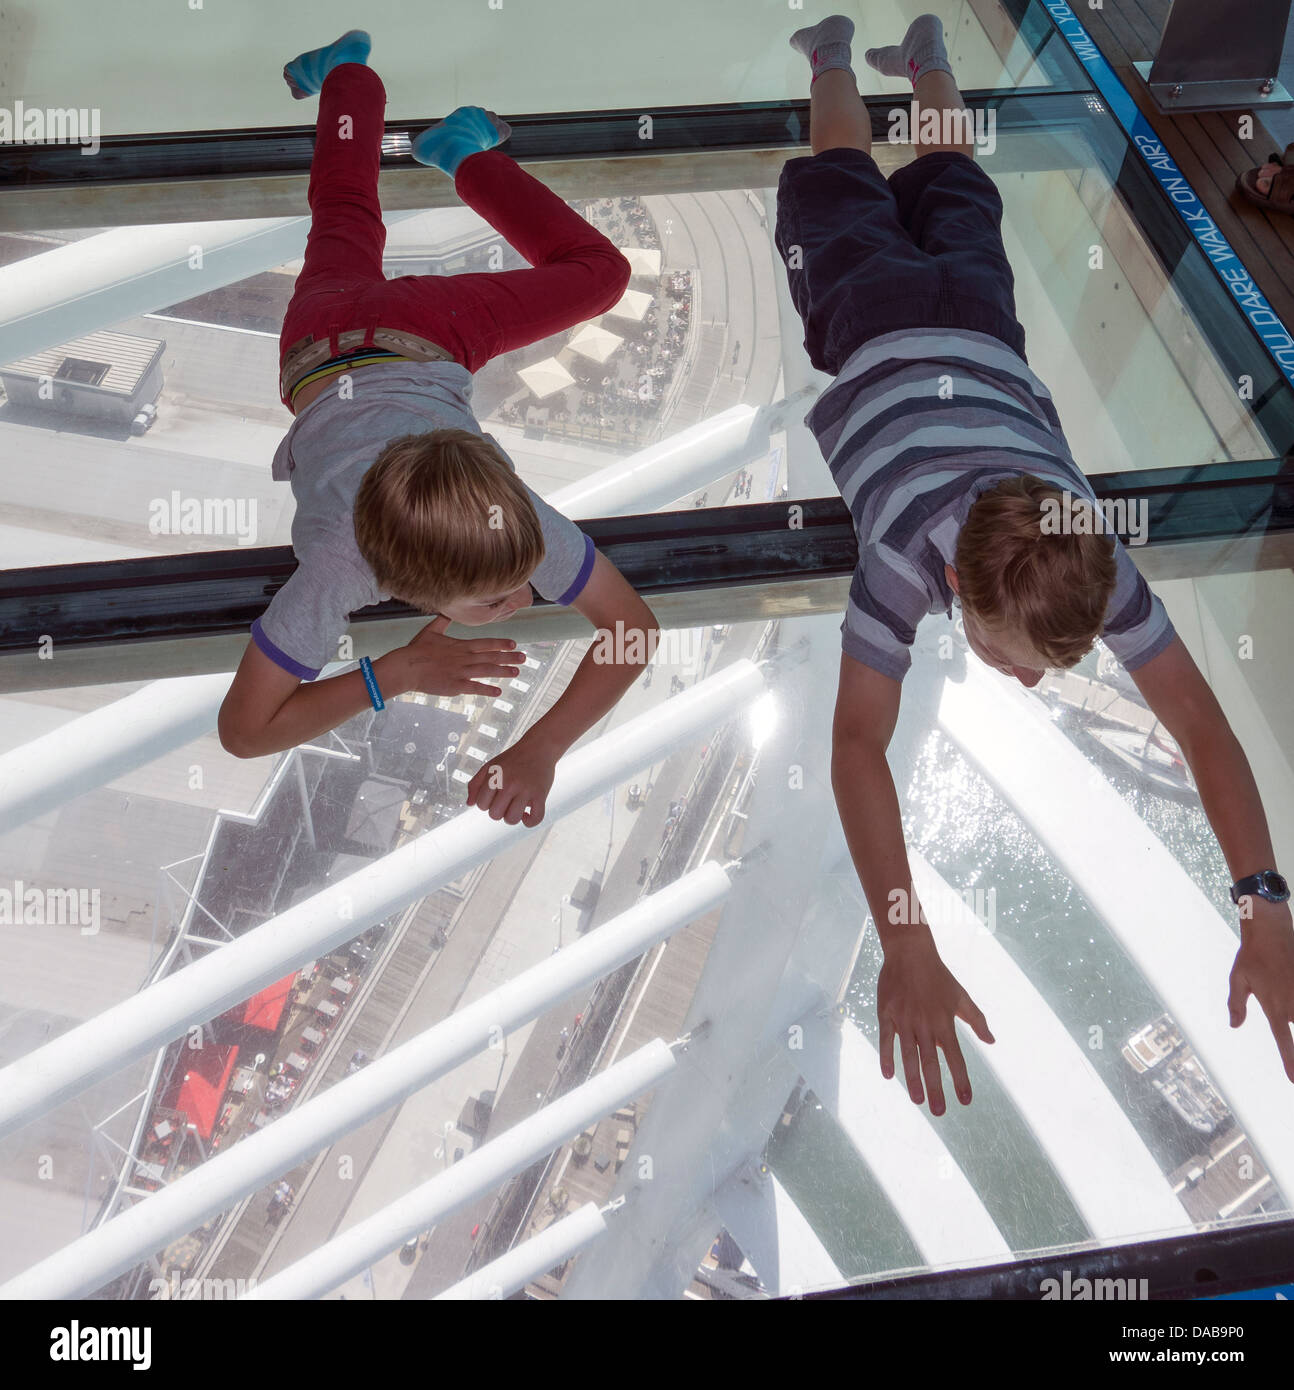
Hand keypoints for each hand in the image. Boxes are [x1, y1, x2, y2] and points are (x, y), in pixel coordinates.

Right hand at [386, 615, 520, 697]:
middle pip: (491, 657)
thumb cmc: (416, 649)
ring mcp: (461, 672)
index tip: (514, 644)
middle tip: (524, 658)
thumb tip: (447, 610)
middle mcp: (464, 658)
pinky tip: (498, 692)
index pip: (485, 643)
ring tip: (516, 673)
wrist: (406, 667)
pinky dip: (486, 690)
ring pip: (486, 671)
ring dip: (502, 672)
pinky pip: (474, 688)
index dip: (500, 643)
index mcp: (460, 645)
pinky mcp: (455, 685)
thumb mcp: (431, 631)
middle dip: (509, 657)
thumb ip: (442, 621)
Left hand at [465, 735, 556, 826]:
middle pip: (495, 815)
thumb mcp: (490, 766)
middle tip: (506, 801)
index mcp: (495, 777)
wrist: (538, 747)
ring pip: (512, 819)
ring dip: (512, 817)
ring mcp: (526, 790)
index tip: (495, 797)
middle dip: (498, 811)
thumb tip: (469, 804)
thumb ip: (476, 784)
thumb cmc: (512, 758)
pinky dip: (530, 822)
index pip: (481, 805)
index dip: (487, 804)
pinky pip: (535, 818)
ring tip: (516, 808)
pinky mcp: (541, 794)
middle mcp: (509, 784)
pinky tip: (527, 814)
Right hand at [876, 927, 993, 1114]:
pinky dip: (886, 1057)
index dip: (961, 1080)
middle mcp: (925, 1025)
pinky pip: (886, 1040)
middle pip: (931, 1064)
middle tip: (939, 1111)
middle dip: (936, 1089)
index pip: (955, 1058)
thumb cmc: (938, 976)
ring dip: (913, 1080)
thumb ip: (977, 1020)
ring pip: (908, 1057)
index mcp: (945, 1023)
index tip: (965, 1100)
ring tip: (917, 1100)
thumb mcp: (961, 997)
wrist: (910, 953)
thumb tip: (992, 1041)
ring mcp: (904, 1021)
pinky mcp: (886, 1014)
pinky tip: (888, 1075)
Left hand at [1229, 899, 1293, 1082]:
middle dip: (1284, 1013)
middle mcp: (1292, 1004)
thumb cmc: (1251, 955)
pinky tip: (1287, 985)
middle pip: (1293, 1024)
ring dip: (1289, 1005)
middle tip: (1274, 986)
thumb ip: (1237, 1004)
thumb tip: (1235, 1025)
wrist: (1271, 931)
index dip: (1290, 1061)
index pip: (1283, 1041)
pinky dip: (1293, 997)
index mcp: (1273, 1007)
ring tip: (1278, 984)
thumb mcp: (1237, 979)